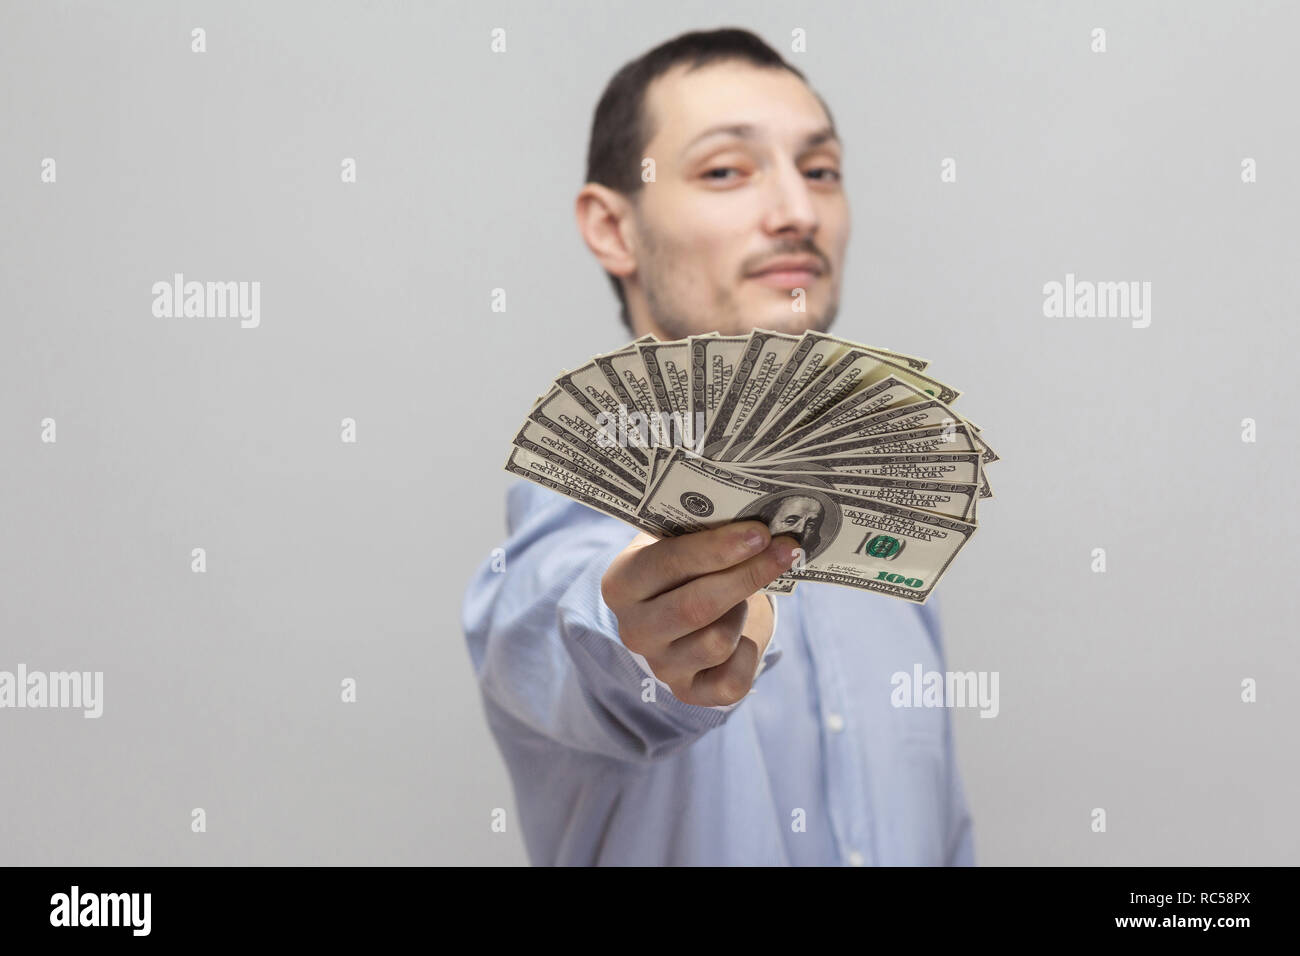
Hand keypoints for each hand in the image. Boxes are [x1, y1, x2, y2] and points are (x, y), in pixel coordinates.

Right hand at [600, 521, 799, 706]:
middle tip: (784, 550)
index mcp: (621, 584)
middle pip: (696, 607)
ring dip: (741, 612)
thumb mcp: (679, 540)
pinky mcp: (688, 693)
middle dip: (747, 576)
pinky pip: (732, 683)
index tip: (760, 533)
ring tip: (742, 595)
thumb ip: (703, 530)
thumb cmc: (685, 566)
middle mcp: (633, 629)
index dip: (717, 548)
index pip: (667, 563)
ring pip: (717, 642)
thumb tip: (758, 523)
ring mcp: (660, 666)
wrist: (682, 609)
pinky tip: (743, 636)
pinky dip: (747, 655)